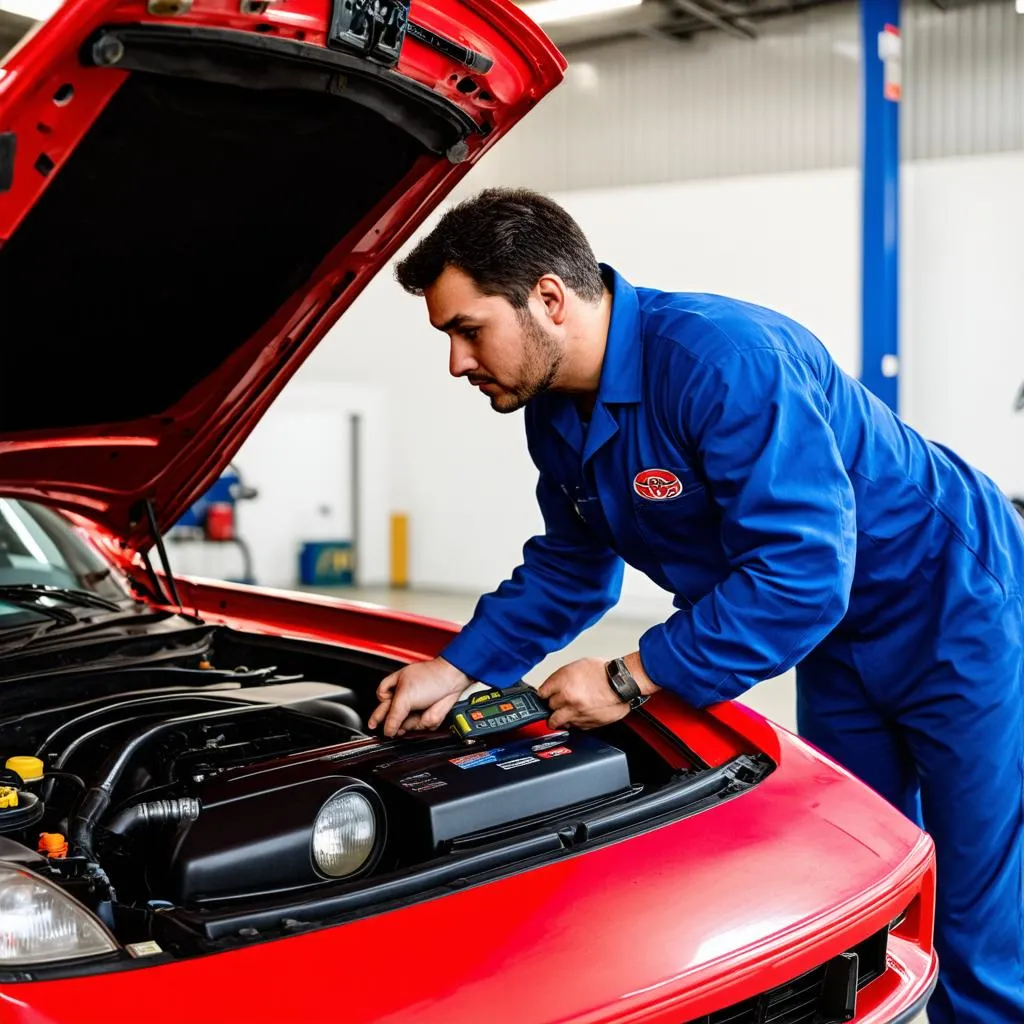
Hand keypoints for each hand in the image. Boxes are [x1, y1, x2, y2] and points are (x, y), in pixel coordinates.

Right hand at [368, 657, 471, 737]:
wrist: (452, 680)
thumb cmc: (429, 678)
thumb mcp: (405, 695)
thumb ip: (393, 714)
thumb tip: (387, 730)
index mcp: (395, 689)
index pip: (381, 705)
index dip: (377, 715)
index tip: (373, 725)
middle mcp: (405, 699)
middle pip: (394, 718)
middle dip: (395, 724)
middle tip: (392, 731)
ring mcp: (417, 708)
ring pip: (408, 725)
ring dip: (414, 722)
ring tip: (420, 711)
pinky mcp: (427, 715)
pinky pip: (423, 726)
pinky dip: (427, 721)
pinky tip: (431, 711)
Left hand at [537, 652, 660, 730]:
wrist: (623, 682)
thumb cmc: (605, 672)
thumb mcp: (578, 666)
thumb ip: (563, 677)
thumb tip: (554, 686)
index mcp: (562, 681)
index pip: (541, 693)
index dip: (544, 694)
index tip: (545, 695)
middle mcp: (567, 698)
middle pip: (548, 707)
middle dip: (552, 705)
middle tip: (556, 703)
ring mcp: (576, 713)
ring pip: (557, 721)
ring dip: (558, 718)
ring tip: (562, 714)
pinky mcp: (587, 723)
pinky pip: (574, 727)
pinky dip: (574, 723)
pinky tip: (578, 715)